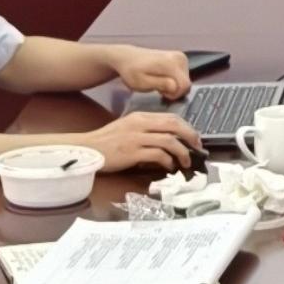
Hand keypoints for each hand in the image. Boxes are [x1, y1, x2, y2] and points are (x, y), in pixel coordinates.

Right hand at [78, 112, 202, 177]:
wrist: (86, 149)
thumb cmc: (106, 142)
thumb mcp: (127, 128)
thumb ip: (146, 130)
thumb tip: (167, 140)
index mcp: (140, 117)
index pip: (171, 117)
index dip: (187, 127)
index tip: (194, 138)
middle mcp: (140, 124)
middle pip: (174, 125)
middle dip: (190, 137)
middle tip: (197, 148)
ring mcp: (136, 138)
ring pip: (169, 140)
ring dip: (182, 152)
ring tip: (185, 162)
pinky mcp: (132, 152)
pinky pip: (158, 155)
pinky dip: (168, 161)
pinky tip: (169, 167)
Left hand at [106, 45, 193, 98]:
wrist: (126, 57)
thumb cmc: (131, 72)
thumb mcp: (141, 83)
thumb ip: (160, 84)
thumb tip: (175, 86)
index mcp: (171, 63)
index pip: (184, 85)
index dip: (175, 94)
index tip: (161, 94)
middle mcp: (180, 57)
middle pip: (186, 83)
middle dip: (174, 90)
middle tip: (158, 89)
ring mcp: (181, 56)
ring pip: (185, 80)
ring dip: (174, 86)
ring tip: (159, 83)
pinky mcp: (180, 57)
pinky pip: (183, 75)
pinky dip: (174, 80)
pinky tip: (163, 79)